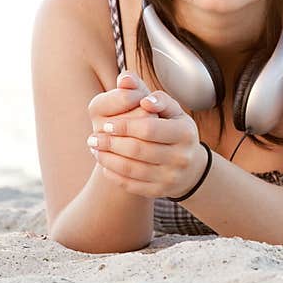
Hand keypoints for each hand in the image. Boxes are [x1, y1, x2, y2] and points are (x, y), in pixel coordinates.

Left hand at [86, 72, 205, 198]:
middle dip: (110, 143)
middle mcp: (181, 157)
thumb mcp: (173, 111)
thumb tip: (137, 90)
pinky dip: (114, 175)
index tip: (106, 124)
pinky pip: (132, 185)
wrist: (191, 167)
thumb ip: (156, 97)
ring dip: (107, 159)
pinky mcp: (161, 192)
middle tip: (92, 138)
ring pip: (132, 169)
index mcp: (185, 133)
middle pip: (138, 150)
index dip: (124, 126)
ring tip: (95, 149)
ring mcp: (171, 177)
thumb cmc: (175, 130)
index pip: (148, 128)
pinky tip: (104, 164)